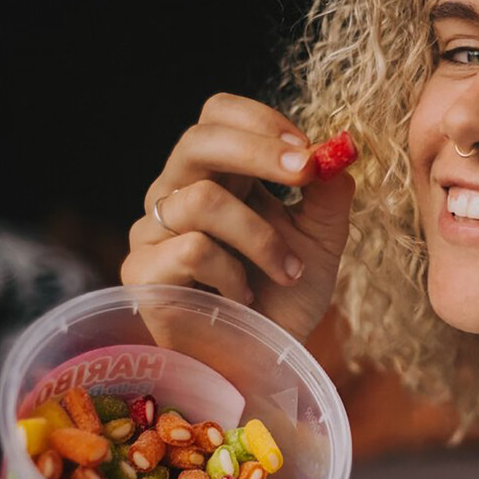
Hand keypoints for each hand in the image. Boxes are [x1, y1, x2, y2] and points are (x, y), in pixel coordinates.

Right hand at [122, 93, 354, 341]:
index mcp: (219, 174)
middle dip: (258, 151)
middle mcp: (178, 192)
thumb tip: (338, 155)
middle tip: (305, 172)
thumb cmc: (285, 298)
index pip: (218, 116)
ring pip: (202, 200)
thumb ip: (329, 196)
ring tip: (286, 272)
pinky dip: (234, 275)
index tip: (308, 151)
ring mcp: (153, 231)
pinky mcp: (141, 273)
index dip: (260, 121)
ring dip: (261, 238)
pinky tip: (244, 299)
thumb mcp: (320, 242)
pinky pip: (191, 250)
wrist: (263, 362)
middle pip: (198, 139)